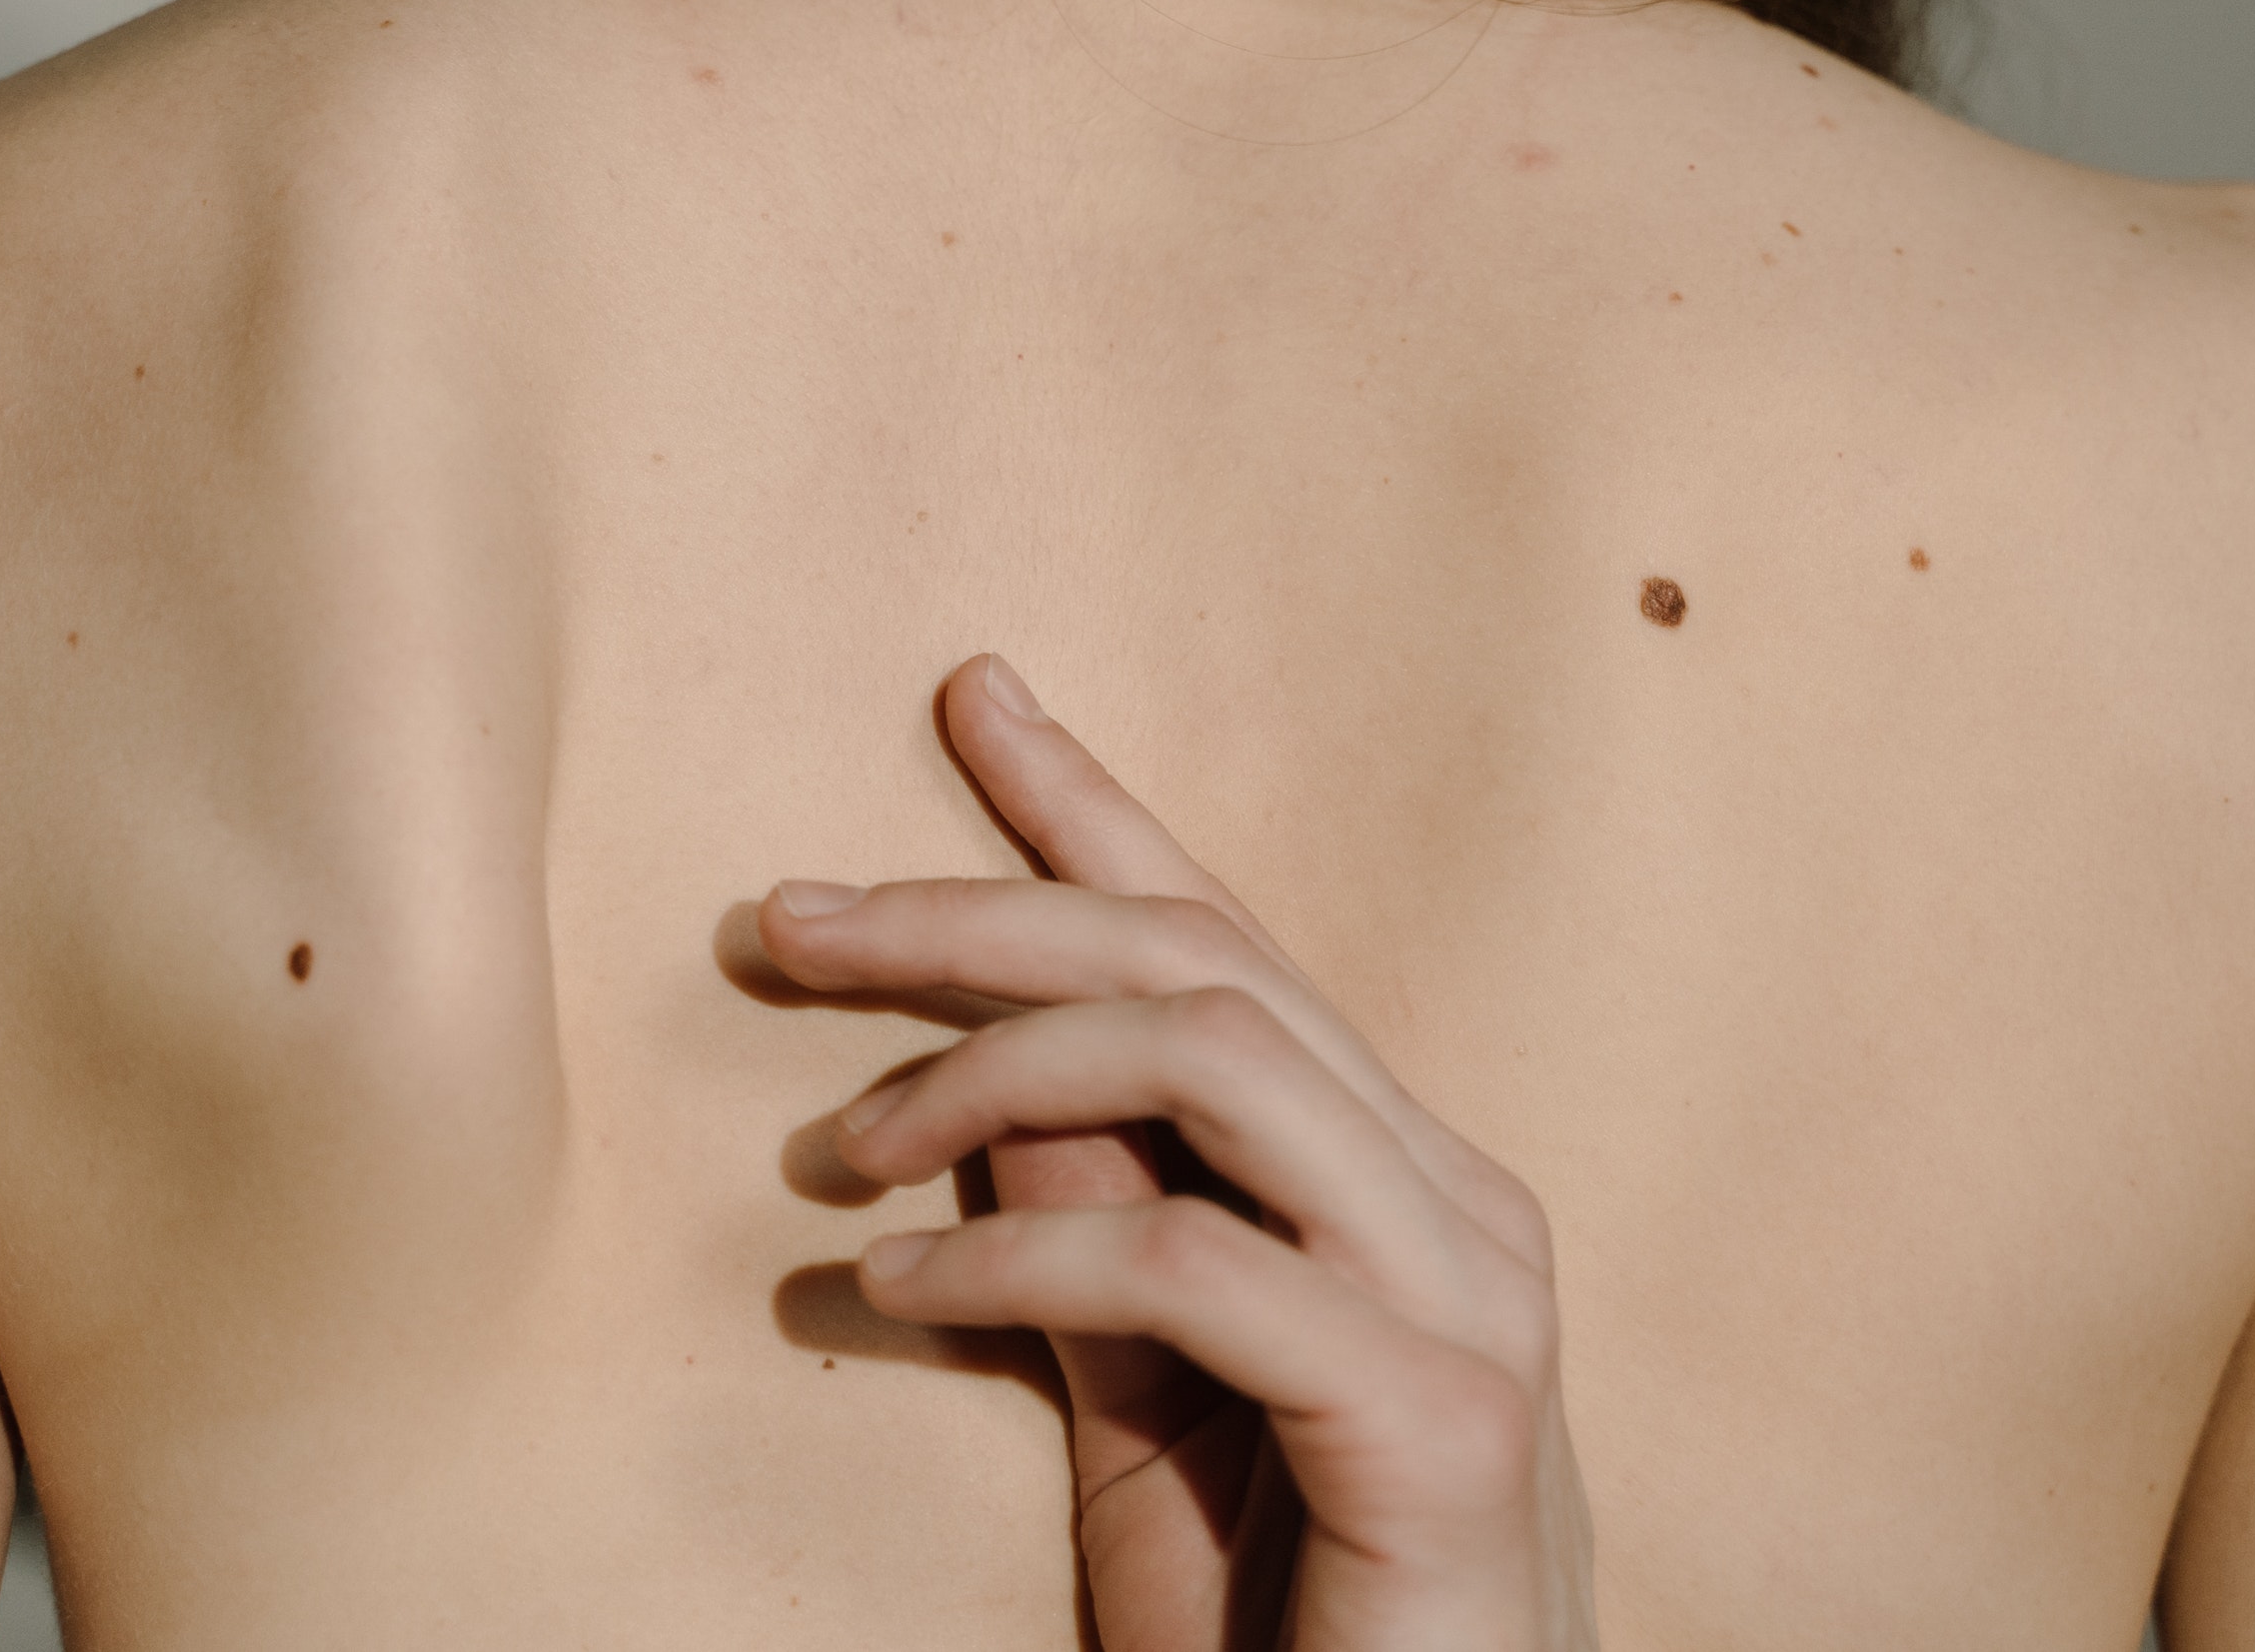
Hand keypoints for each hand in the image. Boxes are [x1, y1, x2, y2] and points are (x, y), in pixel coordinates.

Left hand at [756, 654, 1597, 1651]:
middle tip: (783, 917)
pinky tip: (885, 1289)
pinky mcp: (1441, 1418)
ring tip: (831, 1145)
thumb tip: (974, 1068)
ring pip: (1213, 1059)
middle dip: (977, 914)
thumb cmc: (1282, 1616)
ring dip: (988, 1069)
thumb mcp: (1139, 1396)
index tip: (971, 695)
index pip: (1227, 938)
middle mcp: (1457, 1197)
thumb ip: (1085, 1222)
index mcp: (1397, 1172)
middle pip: (1201, 965)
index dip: (1092, 812)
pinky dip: (1017, 1253)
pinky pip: (1192, 1262)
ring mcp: (1472, 1296)